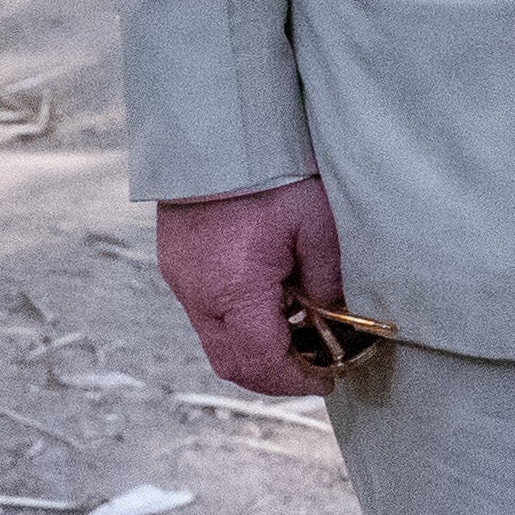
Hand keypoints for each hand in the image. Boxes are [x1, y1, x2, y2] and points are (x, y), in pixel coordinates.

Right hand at [157, 178, 348, 398]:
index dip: (297, 381)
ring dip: (256, 351)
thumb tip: (338, 319)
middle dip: (275, 376)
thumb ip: (328, 282)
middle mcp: (199, 294)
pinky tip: (270, 305)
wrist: (218, 133)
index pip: (263, 362)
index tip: (327, 380)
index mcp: (235, 290)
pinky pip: (207, 314)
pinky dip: (239, 323)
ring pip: (217, 343)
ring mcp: (182, 281)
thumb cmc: (271, 174)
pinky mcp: (176, 266)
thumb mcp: (317, 228)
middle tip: (315, 368)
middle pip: (233, 364)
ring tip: (298, 334)